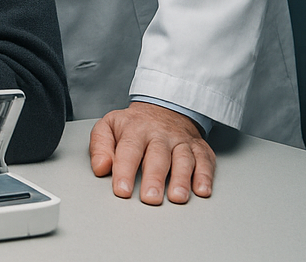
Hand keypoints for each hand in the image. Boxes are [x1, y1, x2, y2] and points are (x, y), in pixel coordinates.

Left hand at [89, 101, 214, 204]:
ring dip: (181, 179)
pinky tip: (202, 190)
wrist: (163, 109)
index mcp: (135, 129)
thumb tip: (101, 168)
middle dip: (154, 178)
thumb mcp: (108, 126)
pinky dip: (205, 176)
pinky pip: (205, 161)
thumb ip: (100, 146)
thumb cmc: (133, 125)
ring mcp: (181, 141)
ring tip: (177, 197)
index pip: (129, 150)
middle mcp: (160, 135)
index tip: (122, 190)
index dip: (125, 171)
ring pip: (183, 159)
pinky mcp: (200, 148)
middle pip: (158, 156)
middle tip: (150, 198)